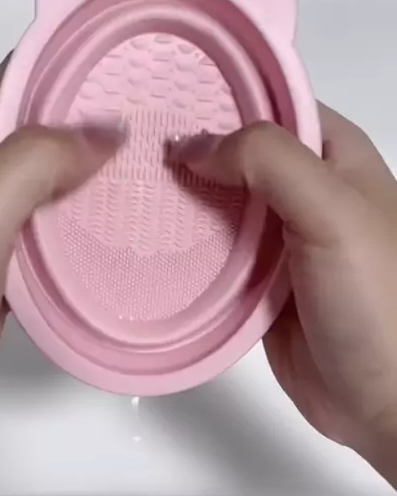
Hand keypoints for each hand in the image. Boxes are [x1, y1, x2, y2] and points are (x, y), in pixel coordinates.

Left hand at [0, 59, 125, 454]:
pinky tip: (125, 231)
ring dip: (99, 171)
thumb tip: (102, 131)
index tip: (128, 54)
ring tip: (156, 165)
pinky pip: (55, 237)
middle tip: (160, 112)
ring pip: (53, 184)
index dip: (67, 60)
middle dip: (95, 115)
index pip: (17, 82)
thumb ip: (31, 165)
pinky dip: (91, 225)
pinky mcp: (6, 276)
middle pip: (41, 131)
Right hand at [169, 105, 396, 486]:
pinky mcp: (257, 283)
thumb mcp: (332, 211)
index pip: (274, 104)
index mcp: (336, 157)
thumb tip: (196, 145)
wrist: (385, 402)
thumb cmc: (377, 299)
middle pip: (240, 154)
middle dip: (193, 148)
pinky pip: (212, 254)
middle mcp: (306, 191)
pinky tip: (145, 236)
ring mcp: (280, 238)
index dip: (225, 95)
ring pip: (220, 203)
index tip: (165, 92)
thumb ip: (269, 161)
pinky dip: (182, 247)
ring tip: (125, 181)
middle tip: (132, 141)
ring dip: (182, 198)